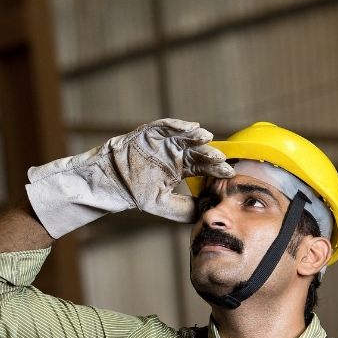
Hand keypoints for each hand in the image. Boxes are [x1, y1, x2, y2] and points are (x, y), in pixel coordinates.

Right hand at [24, 118, 233, 237]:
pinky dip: (176, 125)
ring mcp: (162, 141)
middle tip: (221, 160)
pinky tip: (189, 127)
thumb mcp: (160, 203)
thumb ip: (182, 207)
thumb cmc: (132, 192)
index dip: (215, 169)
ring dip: (196, 135)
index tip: (229, 175)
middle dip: (209, 154)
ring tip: (207, 138)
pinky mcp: (148, 133)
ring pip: (184, 136)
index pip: (202, 167)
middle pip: (197, 150)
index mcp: (180, 168)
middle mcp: (174, 152)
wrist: (108, 184)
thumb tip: (205, 213)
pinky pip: (164, 126)